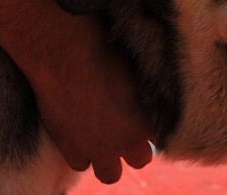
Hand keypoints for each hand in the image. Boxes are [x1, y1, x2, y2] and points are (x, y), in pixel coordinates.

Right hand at [23, 14, 154, 183]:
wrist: (65, 55)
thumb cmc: (105, 52)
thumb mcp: (137, 71)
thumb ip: (147, 93)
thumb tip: (154, 93)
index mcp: (147, 122)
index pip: (161, 137)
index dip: (152, 126)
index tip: (145, 116)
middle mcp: (124, 142)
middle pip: (140, 160)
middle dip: (136, 147)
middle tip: (128, 128)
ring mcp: (96, 149)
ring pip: (110, 173)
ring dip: (109, 159)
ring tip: (105, 138)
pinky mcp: (69, 148)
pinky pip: (80, 165)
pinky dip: (82, 154)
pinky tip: (82, 135)